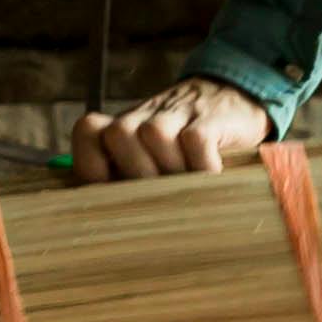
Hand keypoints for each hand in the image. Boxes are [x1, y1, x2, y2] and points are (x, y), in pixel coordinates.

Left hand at [76, 79, 272, 179]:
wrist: (233, 98)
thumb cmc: (185, 148)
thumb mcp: (152, 158)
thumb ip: (128, 179)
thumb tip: (106, 223)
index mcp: (124, 128)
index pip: (87, 131)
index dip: (92, 163)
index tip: (112, 192)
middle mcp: (144, 116)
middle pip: (119, 133)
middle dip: (136, 171)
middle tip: (158, 197)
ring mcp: (177, 113)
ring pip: (154, 133)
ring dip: (170, 168)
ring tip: (188, 189)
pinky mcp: (209, 118)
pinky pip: (195, 141)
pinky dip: (201, 165)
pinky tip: (211, 178)